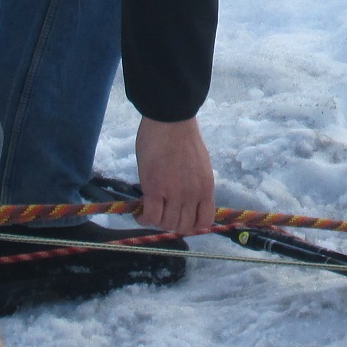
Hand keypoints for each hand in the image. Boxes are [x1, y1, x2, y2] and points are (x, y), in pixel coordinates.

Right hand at [136, 115, 214, 235]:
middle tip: (161, 215)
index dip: (192, 225)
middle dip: (171, 225)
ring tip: (150, 213)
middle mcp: (193, 194)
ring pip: (166, 224)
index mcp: (206, 188)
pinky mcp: (155, 189)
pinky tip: (140, 213)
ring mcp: (175, 193)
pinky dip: (144, 219)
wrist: (171, 120)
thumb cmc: (183, 137)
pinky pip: (151, 216)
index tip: (181, 219)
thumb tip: (185, 201)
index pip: (204, 221)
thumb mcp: (199, 166)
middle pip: (183, 226)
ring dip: (157, 222)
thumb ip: (195, 185)